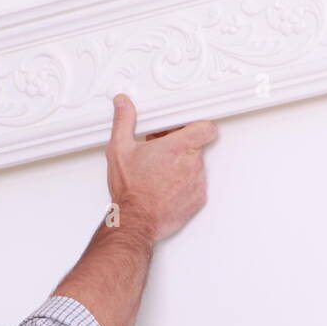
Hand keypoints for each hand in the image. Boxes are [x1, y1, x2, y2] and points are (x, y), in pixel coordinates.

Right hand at [105, 93, 216, 244]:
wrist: (135, 221)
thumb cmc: (130, 190)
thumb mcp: (120, 149)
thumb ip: (124, 121)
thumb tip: (123, 104)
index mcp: (178, 147)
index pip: (206, 128)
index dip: (197, 127)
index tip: (184, 130)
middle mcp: (192, 163)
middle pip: (197, 147)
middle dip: (181, 147)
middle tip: (161, 153)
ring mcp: (197, 183)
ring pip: (196, 167)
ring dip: (182, 167)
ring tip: (160, 173)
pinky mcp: (198, 200)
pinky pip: (196, 186)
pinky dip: (184, 186)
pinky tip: (166, 188)